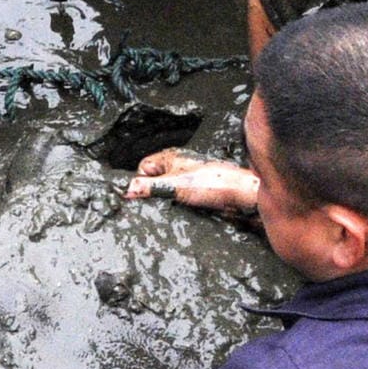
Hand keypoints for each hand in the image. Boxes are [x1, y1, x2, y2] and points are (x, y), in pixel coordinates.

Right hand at [124, 154, 260, 214]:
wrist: (240, 195)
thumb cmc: (213, 184)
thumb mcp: (174, 186)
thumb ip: (150, 187)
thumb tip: (127, 189)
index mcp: (170, 157)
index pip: (143, 168)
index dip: (142, 181)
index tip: (142, 194)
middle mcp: (177, 166)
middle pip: (154, 181)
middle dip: (154, 193)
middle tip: (160, 201)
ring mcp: (186, 179)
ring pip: (166, 192)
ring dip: (167, 201)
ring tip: (175, 205)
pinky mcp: (195, 192)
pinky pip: (178, 200)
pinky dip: (178, 206)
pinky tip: (183, 210)